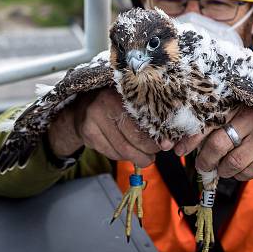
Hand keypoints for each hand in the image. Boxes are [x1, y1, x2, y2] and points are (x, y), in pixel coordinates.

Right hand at [48, 88, 163, 167]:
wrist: (82, 107)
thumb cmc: (115, 105)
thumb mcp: (130, 103)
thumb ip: (149, 117)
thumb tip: (170, 142)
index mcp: (121, 93)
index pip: (144, 121)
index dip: (156, 137)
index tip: (166, 144)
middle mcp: (105, 104)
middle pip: (133, 138)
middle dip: (148, 152)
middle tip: (154, 155)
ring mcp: (93, 119)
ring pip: (122, 150)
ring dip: (137, 158)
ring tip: (144, 158)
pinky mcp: (88, 134)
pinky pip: (111, 153)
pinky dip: (122, 157)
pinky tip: (127, 153)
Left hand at [174, 107, 252, 187]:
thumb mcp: (243, 115)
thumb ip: (220, 122)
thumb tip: (183, 142)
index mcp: (240, 105)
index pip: (209, 121)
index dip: (191, 138)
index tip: (177, 149)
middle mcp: (252, 118)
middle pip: (218, 145)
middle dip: (205, 160)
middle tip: (202, 166)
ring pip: (232, 163)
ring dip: (222, 170)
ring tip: (221, 169)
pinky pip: (246, 172)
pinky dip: (238, 175)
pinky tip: (239, 170)